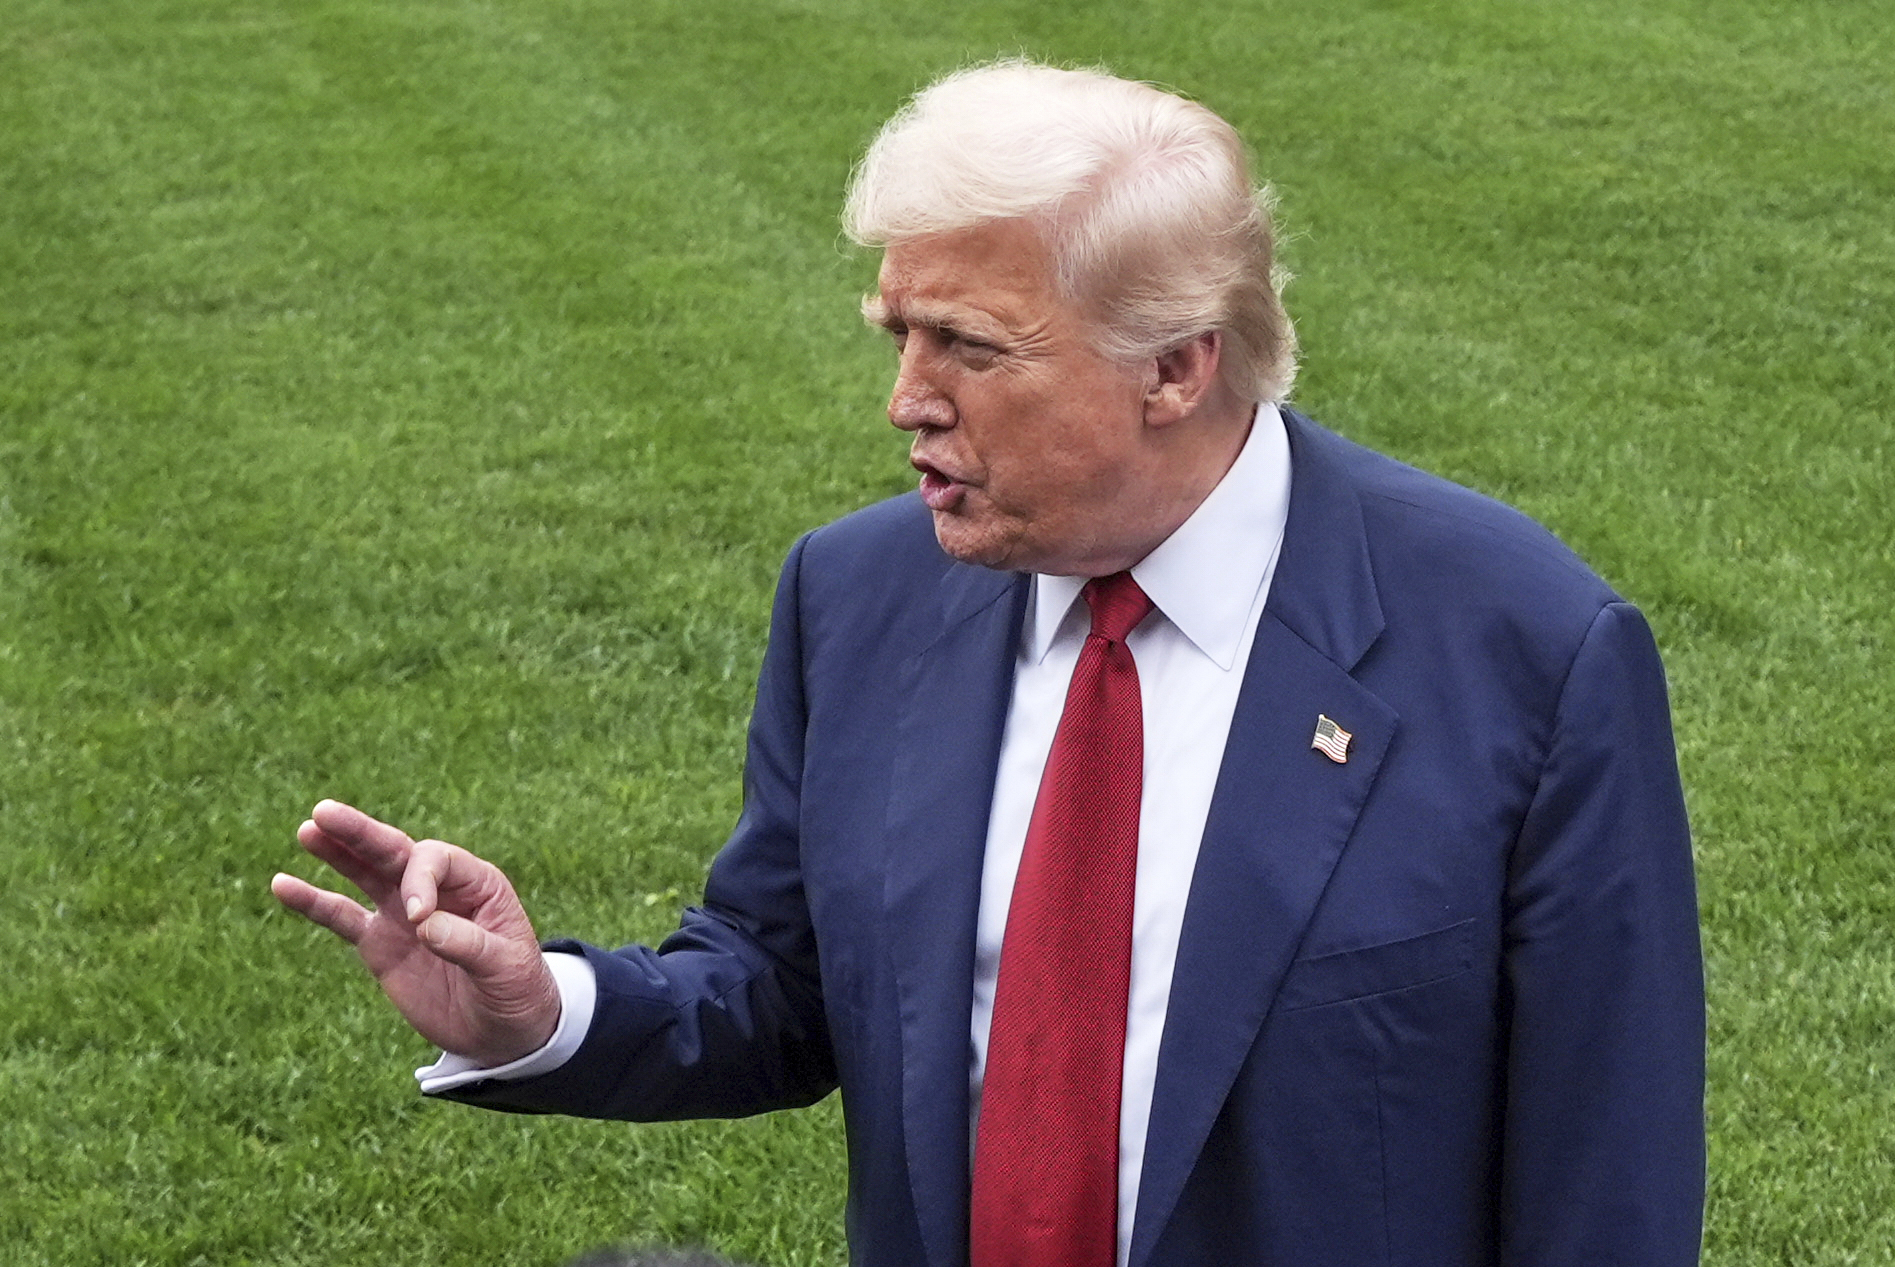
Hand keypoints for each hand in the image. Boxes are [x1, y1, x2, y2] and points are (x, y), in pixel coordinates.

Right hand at [271, 799, 561, 1066]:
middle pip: (394, 851)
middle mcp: (436, 890)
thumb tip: (423, 925)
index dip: (420, 881)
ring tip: (308, 829)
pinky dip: (313, 901)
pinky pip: (341, 917)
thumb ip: (469, 944)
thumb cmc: (517, 990)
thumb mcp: (507, 967)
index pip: (434, 860)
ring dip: (337, 852)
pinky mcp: (379, 943)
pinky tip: (282, 884)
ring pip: (365, 874)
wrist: (504, 1031)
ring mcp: (402, 914)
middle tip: (325, 812)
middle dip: (361, 833)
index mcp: (476, 883)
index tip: (419, 919)